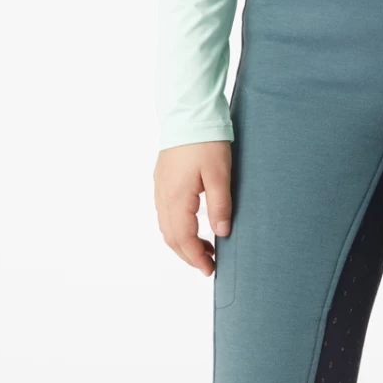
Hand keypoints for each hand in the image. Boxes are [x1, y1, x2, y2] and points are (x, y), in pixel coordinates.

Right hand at [155, 140, 233, 276]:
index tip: (209, 270)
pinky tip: (193, 225)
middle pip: (171, 237)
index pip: (183, 239)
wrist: (189, 113)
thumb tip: (221, 233)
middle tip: (207, 265)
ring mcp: (160, 187)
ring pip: (166, 226)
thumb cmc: (206, 141)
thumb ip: (220, 206)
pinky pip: (165, 213)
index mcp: (177, 198)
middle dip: (188, 255)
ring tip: (204, 248)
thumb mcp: (220, 174)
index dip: (195, 258)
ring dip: (182, 242)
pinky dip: (177, 227)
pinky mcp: (162, 179)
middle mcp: (163, 195)